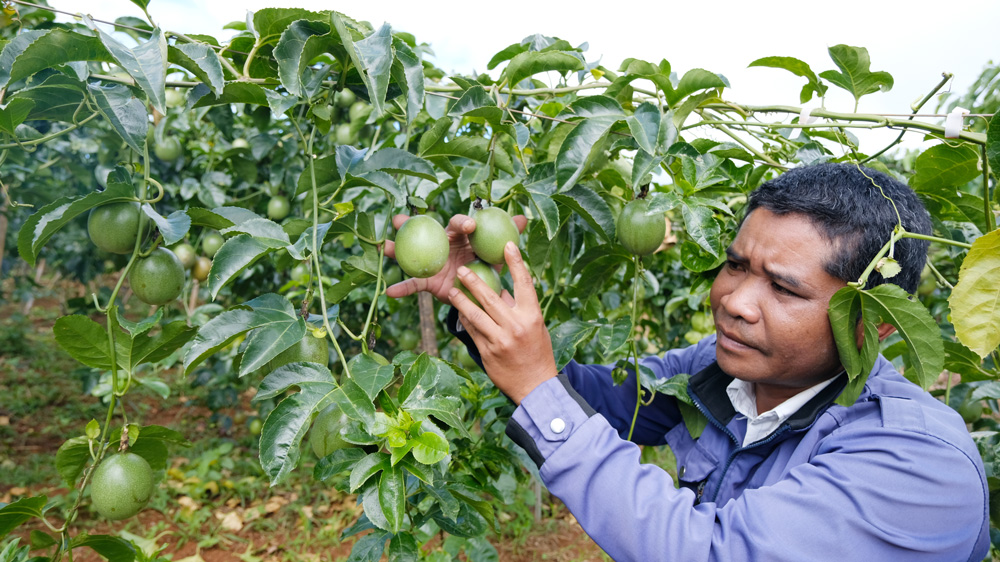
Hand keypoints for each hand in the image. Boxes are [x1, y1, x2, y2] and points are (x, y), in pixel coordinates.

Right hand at [384, 213, 526, 304]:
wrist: (480, 291)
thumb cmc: (487, 264)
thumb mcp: (498, 252)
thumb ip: (509, 236)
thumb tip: (523, 219)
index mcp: (460, 235)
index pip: (461, 225)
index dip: (464, 223)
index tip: (471, 226)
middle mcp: (442, 245)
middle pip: (424, 230)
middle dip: (410, 223)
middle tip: (399, 219)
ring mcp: (432, 262)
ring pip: (412, 254)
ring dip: (396, 250)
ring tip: (384, 247)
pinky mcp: (429, 281)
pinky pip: (414, 285)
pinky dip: (402, 288)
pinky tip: (390, 292)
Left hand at [449, 241, 557, 403]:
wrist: (536, 386)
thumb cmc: (538, 352)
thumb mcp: (535, 327)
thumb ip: (518, 309)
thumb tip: (501, 290)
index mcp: (532, 316)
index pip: (524, 284)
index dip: (516, 263)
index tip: (509, 245)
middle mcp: (516, 326)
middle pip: (491, 297)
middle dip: (474, 281)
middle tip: (462, 268)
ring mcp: (500, 340)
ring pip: (475, 314)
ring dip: (461, 300)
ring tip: (452, 290)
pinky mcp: (487, 352)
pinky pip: (472, 331)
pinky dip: (465, 320)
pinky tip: (458, 312)